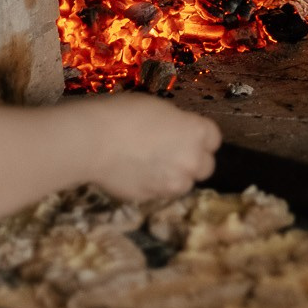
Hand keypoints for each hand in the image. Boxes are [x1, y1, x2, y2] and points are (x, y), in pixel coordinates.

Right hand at [79, 95, 221, 200]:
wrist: (94, 141)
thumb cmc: (125, 113)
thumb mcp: (159, 108)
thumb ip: (176, 125)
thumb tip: (175, 134)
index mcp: (197, 132)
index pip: (213, 138)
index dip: (199, 136)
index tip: (186, 134)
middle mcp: (192, 161)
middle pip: (206, 166)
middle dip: (192, 161)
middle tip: (171, 152)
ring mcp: (173, 183)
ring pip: (183, 184)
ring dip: (174, 177)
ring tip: (152, 165)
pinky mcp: (153, 198)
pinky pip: (160, 192)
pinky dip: (153, 185)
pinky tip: (135, 172)